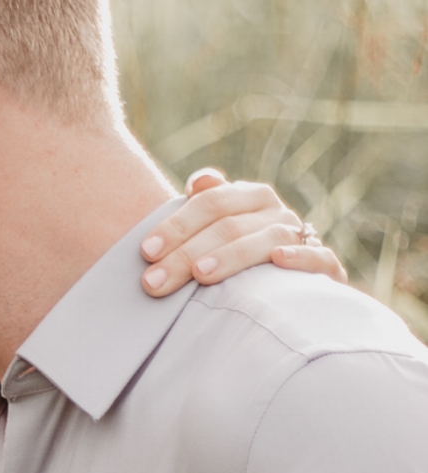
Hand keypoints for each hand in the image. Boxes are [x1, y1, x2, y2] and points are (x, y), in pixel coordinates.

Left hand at [139, 169, 348, 296]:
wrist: (295, 293)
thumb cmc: (240, 261)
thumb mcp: (218, 233)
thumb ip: (203, 209)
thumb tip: (199, 180)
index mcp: (249, 197)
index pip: (211, 202)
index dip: (177, 225)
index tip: (146, 252)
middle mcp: (275, 212)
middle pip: (228, 226)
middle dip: (187, 254)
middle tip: (154, 282)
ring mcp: (301, 237)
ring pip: (266, 240)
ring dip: (232, 256)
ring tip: (200, 275)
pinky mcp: (326, 268)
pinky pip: (317, 257)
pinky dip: (300, 257)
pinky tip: (278, 262)